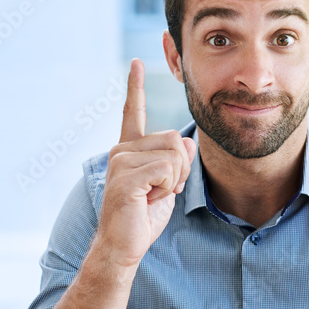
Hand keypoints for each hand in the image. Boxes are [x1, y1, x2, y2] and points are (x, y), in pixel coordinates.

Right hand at [94, 59, 196, 270]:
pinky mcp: (125, 177)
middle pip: (174, 138)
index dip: (135, 86)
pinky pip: (167, 170)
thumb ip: (177, 160)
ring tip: (152, 196)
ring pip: (174, 154)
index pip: (133, 112)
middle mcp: (121, 150)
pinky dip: (168, 188)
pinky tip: (148, 200)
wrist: (123, 246)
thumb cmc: (143, 217)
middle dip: (180, 168)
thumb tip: (187, 142)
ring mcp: (120, 161)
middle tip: (161, 191)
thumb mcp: (168, 184)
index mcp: (128, 148)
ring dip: (174, 180)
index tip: (136, 62)